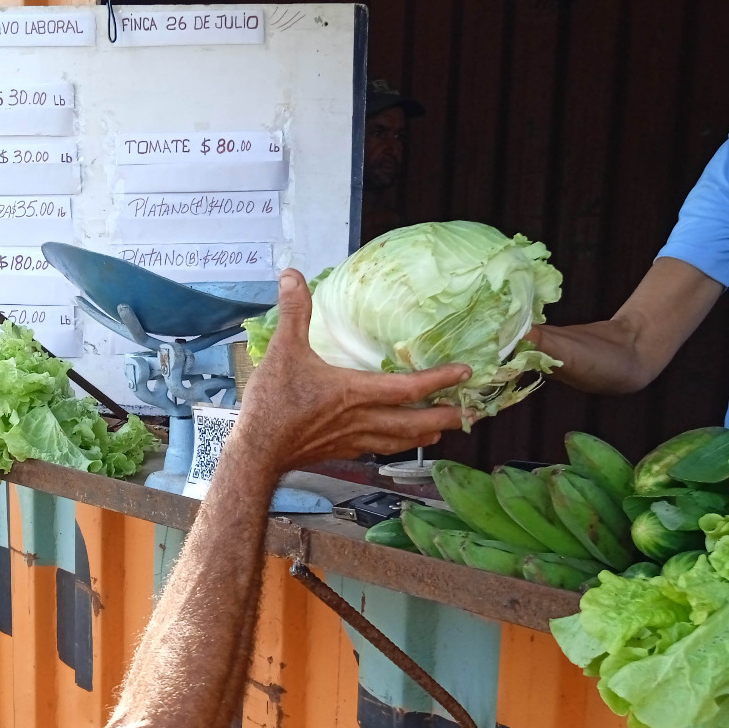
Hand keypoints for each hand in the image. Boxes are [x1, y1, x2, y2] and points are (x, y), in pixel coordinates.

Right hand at [235, 269, 470, 470]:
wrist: (257, 452)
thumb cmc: (273, 405)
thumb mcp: (283, 352)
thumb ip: (294, 312)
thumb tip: (292, 275)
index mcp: (356, 393)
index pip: (408, 388)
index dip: (440, 380)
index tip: (465, 373)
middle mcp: (363, 419)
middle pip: (416, 422)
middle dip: (446, 417)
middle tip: (471, 412)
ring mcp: (355, 440)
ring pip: (401, 440)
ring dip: (426, 434)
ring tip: (444, 429)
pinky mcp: (343, 452)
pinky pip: (379, 449)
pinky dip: (396, 444)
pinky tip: (398, 442)